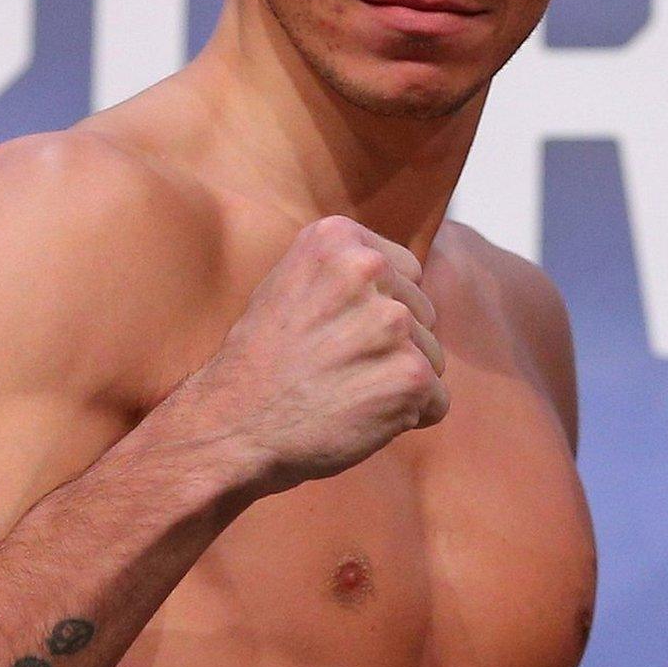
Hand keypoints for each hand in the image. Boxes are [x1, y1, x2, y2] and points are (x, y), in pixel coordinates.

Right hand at [169, 216, 446, 497]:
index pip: (406, 271)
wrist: (230, 428)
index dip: (378, 309)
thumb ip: (344, 271)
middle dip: (394, 346)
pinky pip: (437, 401)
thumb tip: (400, 276)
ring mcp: (393, 322)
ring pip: (432, 357)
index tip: (336, 331)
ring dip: (398, 382)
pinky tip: (360, 417)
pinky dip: (408, 417)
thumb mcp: (290, 285)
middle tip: (336, 367)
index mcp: (338, 238)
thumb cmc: (260, 364)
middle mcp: (368, 269)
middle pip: (424, 313)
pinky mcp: (411, 374)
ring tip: (343, 392)